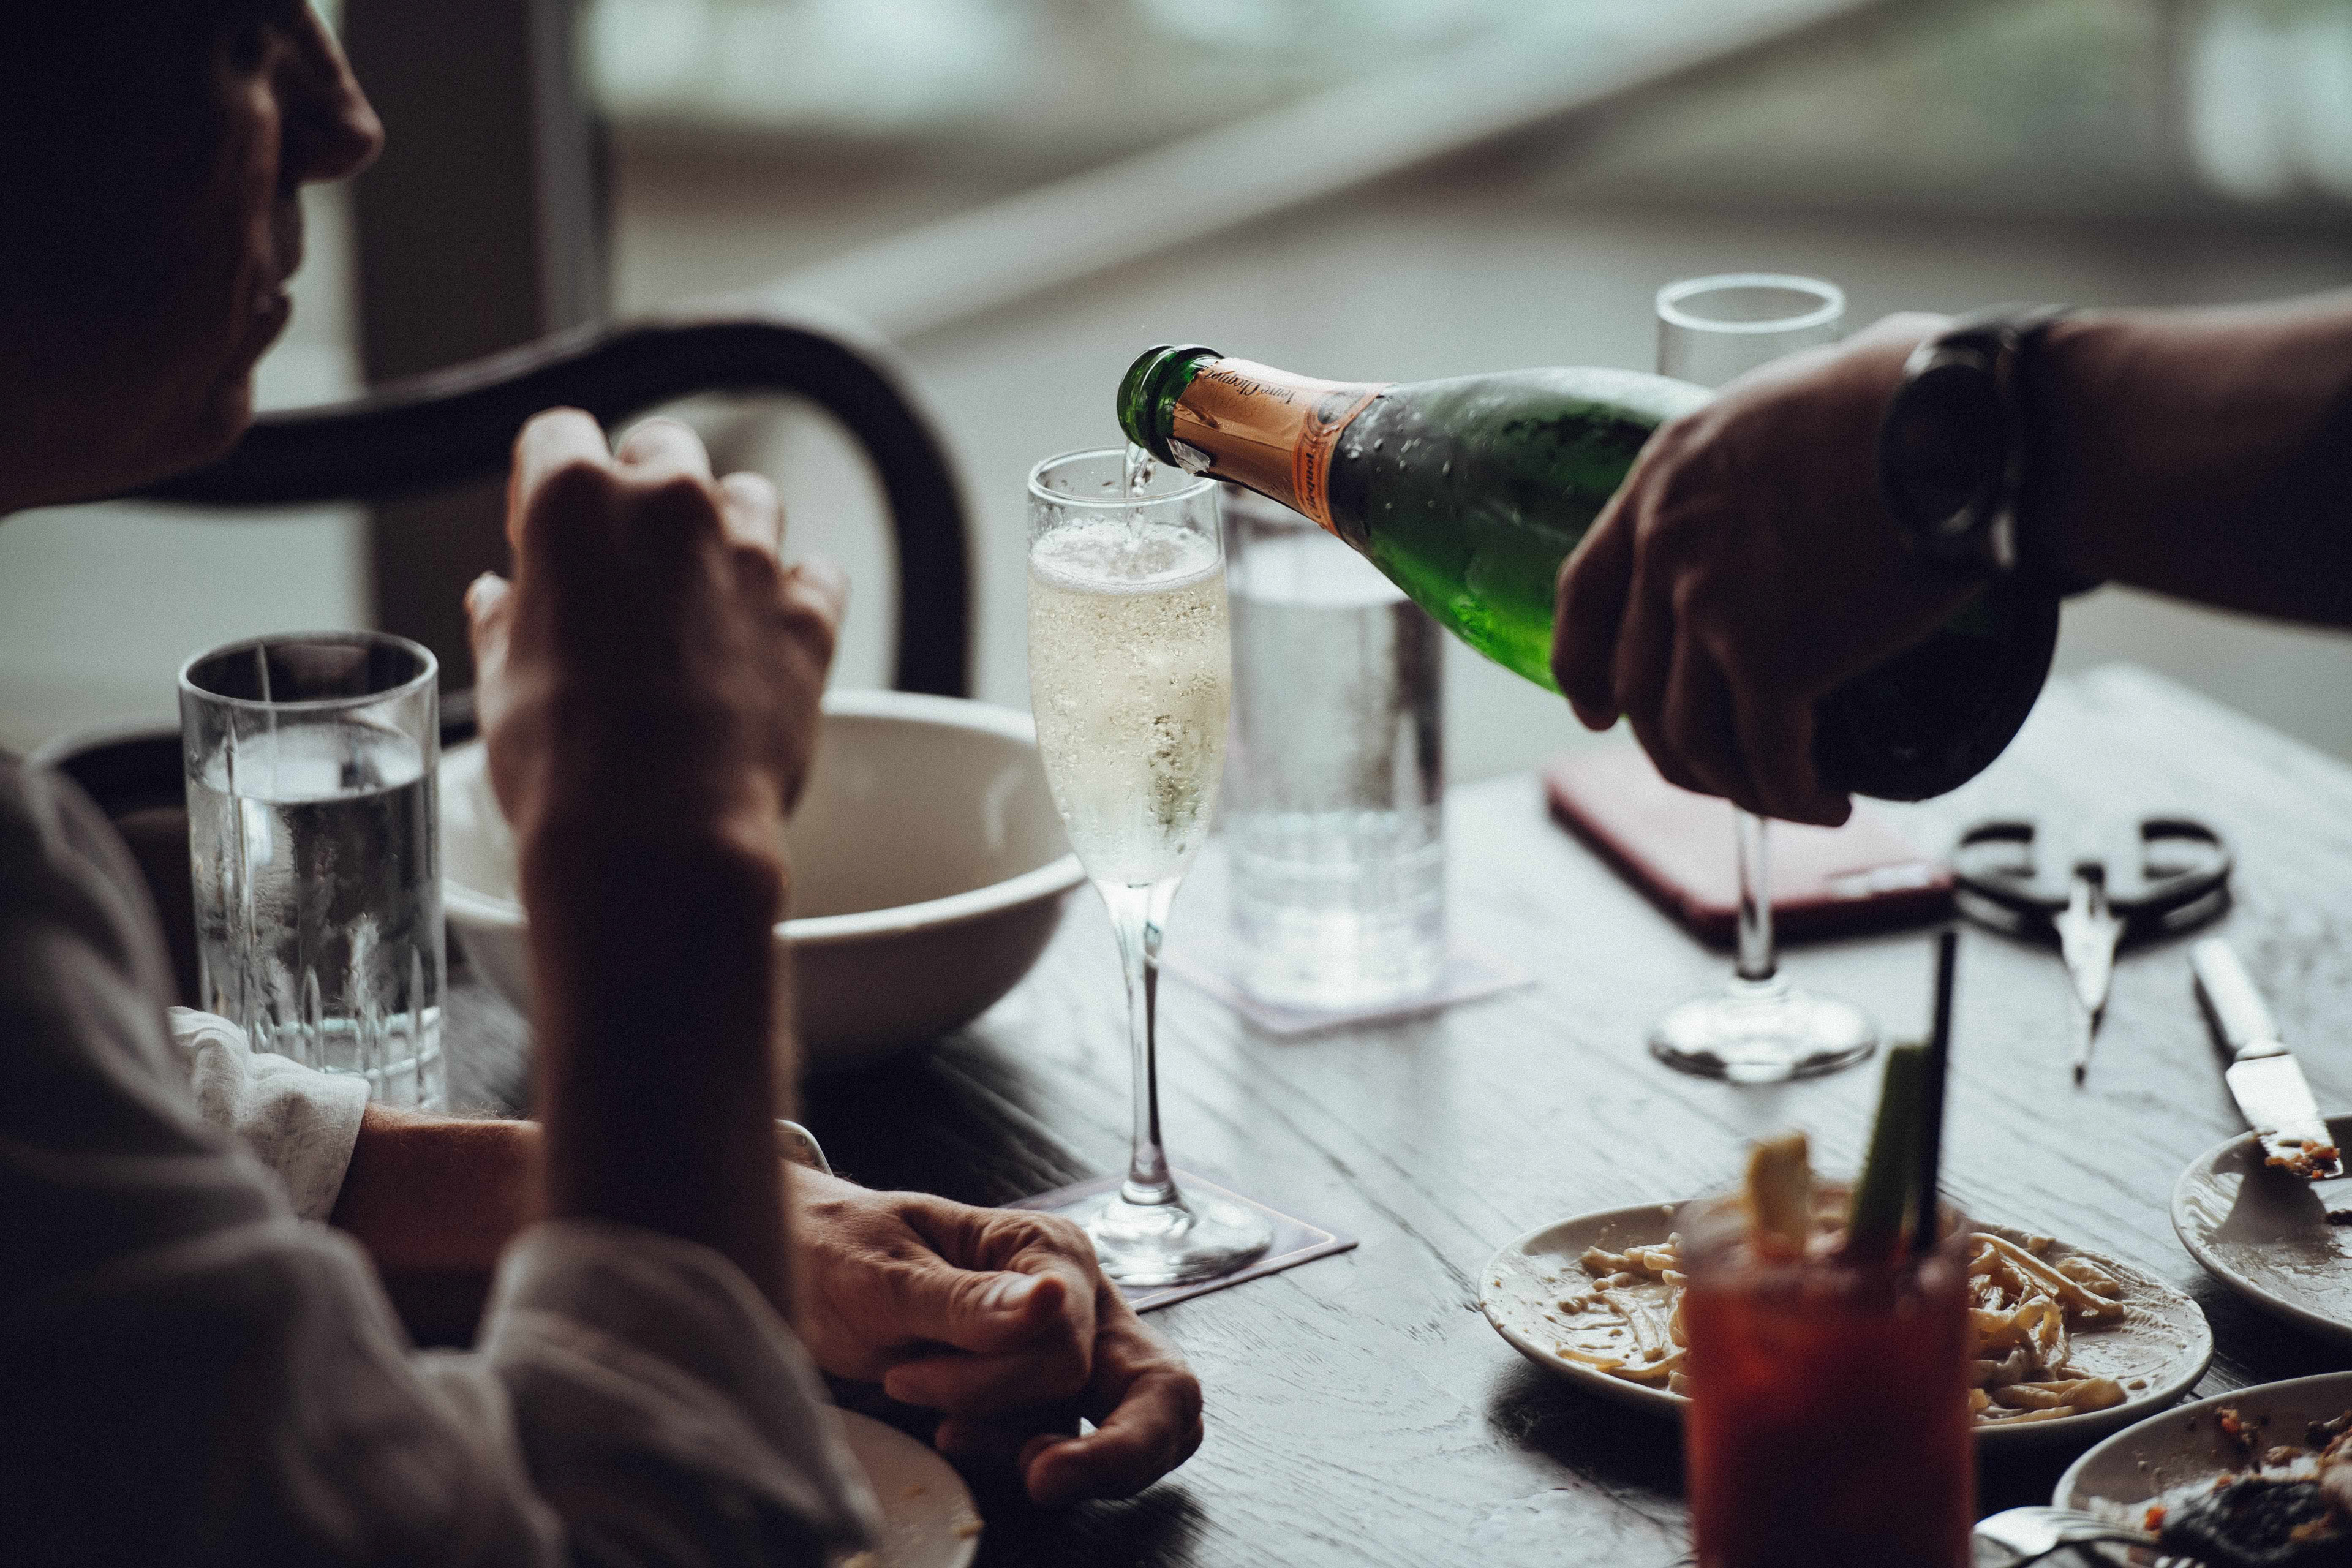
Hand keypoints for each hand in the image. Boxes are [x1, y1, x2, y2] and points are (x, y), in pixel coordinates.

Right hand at [464, 411, 846, 853]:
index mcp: (575, 501)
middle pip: (663, 452)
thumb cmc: (562, 763)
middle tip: (629, 562)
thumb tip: (501, 598)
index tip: (546, 531)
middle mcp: (671, 506)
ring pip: (750, 499)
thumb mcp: (499, 682)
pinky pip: (815, 575)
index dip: (549, 482)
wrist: (657, 839)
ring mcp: (751, 557)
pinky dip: (793, 596)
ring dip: (727, 533)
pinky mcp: (810, 616)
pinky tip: (764, 636)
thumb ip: (506, 619)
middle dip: (645, 491)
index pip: (557, 435)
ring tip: (701, 599)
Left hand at [790, 1172, 1203, 1504]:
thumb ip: (968, 1298)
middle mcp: (1077, 1304)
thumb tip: (1050, 1302)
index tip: (902, 1380)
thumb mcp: (886, 1271)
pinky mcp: (1036, 1404)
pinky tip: (952, 1437)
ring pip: (1105, 1435)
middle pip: (1159, 1391)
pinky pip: (1063, 1453)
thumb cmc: (839, 1251)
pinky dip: (1014, 1461)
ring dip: (1030, 1453)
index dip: (992, 1381)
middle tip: (1044, 1479)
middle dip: (1119, 1451)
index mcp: (1050, 1253)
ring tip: (945, 1432)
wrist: (798, 1268)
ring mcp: (1063, 1360)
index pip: (1067, 1345)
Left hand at [1552, 313, 1976, 825]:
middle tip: (1710, 773)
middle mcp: (1667, 546)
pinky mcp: (1774, 661)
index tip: (1592, 708)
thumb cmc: (1911, 388)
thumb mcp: (1789, 403)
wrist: (1962, 421)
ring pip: (1690, 734)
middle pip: (1636, 680)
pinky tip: (1824, 804)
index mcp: (1662, 479)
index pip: (1583, 590)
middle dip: (1667, 744)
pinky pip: (1764, 759)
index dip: (1579, 662)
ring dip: (1734, 784)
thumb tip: (1804, 482)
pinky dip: (1790, 797)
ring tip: (1785, 798)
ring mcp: (1711, 608)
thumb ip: (1763, 458)